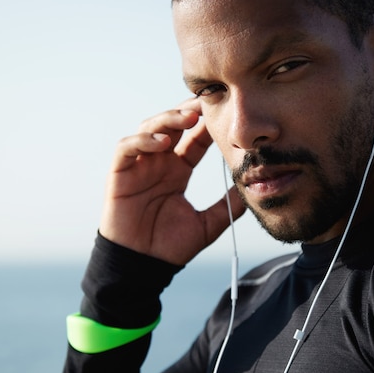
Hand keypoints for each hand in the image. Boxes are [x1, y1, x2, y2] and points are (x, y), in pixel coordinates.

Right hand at [99, 99, 245, 264]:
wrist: (143, 268)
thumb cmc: (170, 247)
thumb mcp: (208, 224)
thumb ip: (228, 206)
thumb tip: (254, 190)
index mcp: (178, 171)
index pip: (194, 139)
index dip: (207, 124)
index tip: (225, 113)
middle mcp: (159, 163)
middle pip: (172, 125)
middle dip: (187, 111)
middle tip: (207, 104)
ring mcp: (139, 166)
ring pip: (149, 129)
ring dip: (167, 119)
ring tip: (187, 118)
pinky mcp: (119, 174)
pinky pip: (127, 148)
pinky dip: (142, 140)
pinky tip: (161, 142)